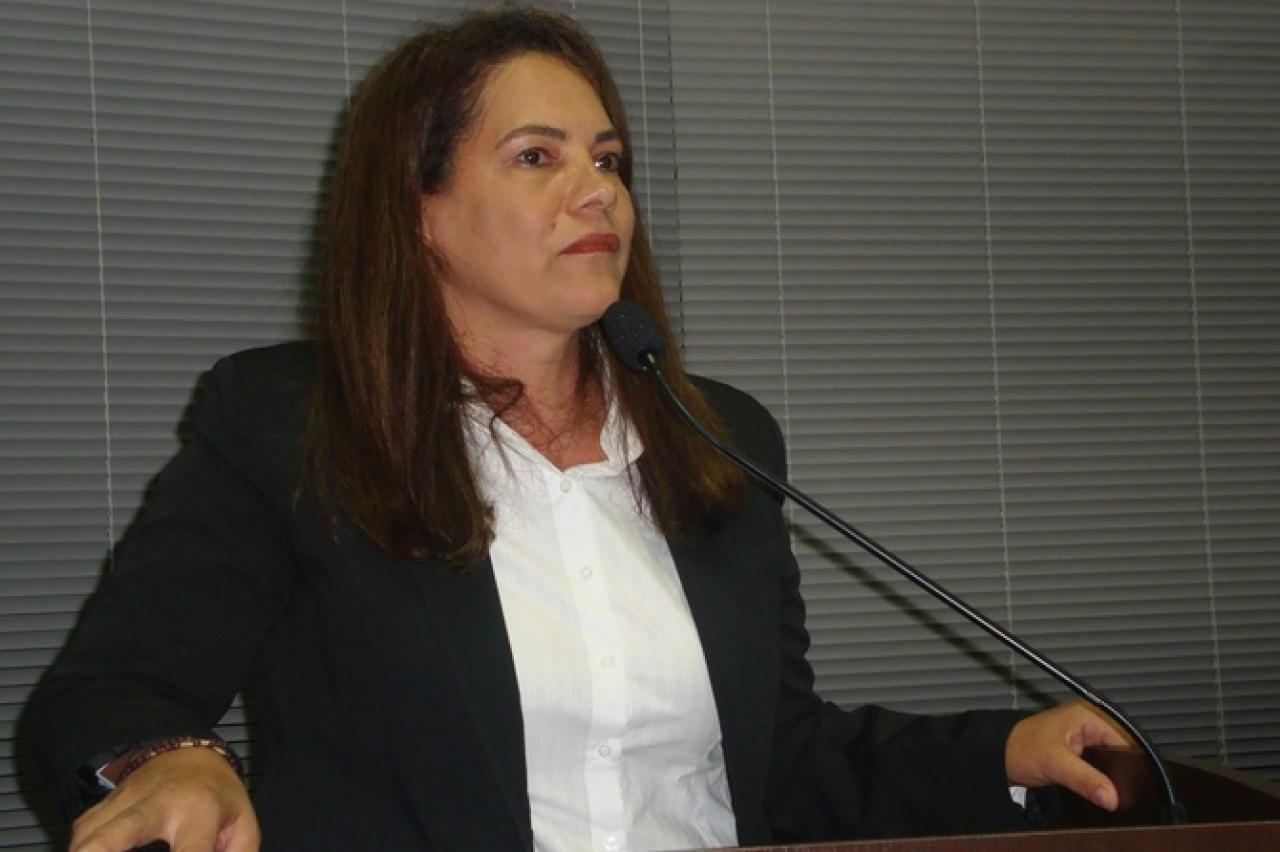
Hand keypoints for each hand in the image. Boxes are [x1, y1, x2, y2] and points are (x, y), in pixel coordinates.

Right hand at [69, 747, 258, 851]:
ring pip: (87, 835)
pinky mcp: (102, 805)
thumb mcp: (242, 826)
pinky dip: (80, 851)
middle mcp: (157, 804)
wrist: (189, 755)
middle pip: (112, 836)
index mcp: (199, 812)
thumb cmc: (219, 798)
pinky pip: (80, 833)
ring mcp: (124, 802)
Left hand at [1005, 699, 1133, 810]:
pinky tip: (1101, 790)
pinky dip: (1101, 777)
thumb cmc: (1020, 748)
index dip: (1132, 764)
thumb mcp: (1055, 764)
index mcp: (1089, 715)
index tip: (1132, 787)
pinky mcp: (1081, 751)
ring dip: (1111, 776)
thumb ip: (1086, 780)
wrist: (999, 754)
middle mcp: (1091, 722)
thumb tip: (1113, 798)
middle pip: (1121, 749)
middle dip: (1122, 772)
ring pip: (1112, 759)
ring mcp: (1086, 736)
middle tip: (1120, 793)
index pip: (1126, 739)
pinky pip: (1101, 765)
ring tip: (1110, 793)